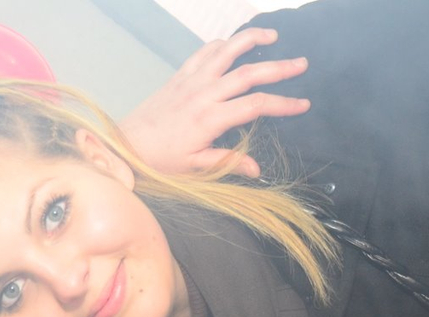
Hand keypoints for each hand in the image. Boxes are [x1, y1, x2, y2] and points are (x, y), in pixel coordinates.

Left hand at [119, 27, 309, 176]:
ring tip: (273, 36)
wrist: (126, 146)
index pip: (255, 106)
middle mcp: (202, 94)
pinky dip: (222, 44)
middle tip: (302, 63)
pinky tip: (235, 44)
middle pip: (248, 73)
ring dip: (250, 40)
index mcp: (209, 119)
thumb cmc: (159, 161)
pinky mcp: (180, 76)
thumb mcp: (194, 168)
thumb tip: (257, 169)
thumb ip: (227, 163)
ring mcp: (190, 81)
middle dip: (278, 67)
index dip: (282, 104)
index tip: (303, 104)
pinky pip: (204, 52)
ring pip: (226, 52)